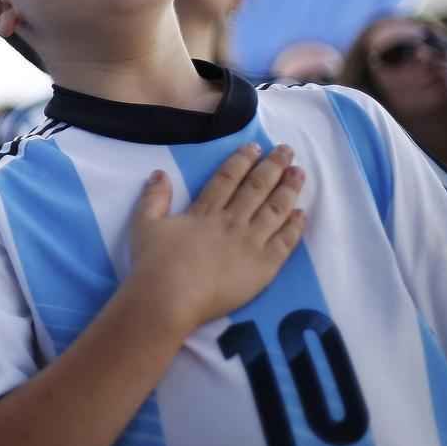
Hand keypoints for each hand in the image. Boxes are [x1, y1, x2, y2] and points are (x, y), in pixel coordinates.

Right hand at [130, 143, 305, 331]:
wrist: (169, 299)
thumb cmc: (154, 264)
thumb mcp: (145, 225)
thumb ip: (153, 198)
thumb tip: (159, 173)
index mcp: (205, 211)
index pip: (228, 178)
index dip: (242, 160)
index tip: (256, 146)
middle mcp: (232, 221)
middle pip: (257, 188)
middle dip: (274, 166)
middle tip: (287, 151)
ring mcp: (250, 243)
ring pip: (275, 209)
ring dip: (289, 189)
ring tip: (299, 173)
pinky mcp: (263, 267)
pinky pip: (285, 242)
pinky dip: (294, 226)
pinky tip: (301, 214)